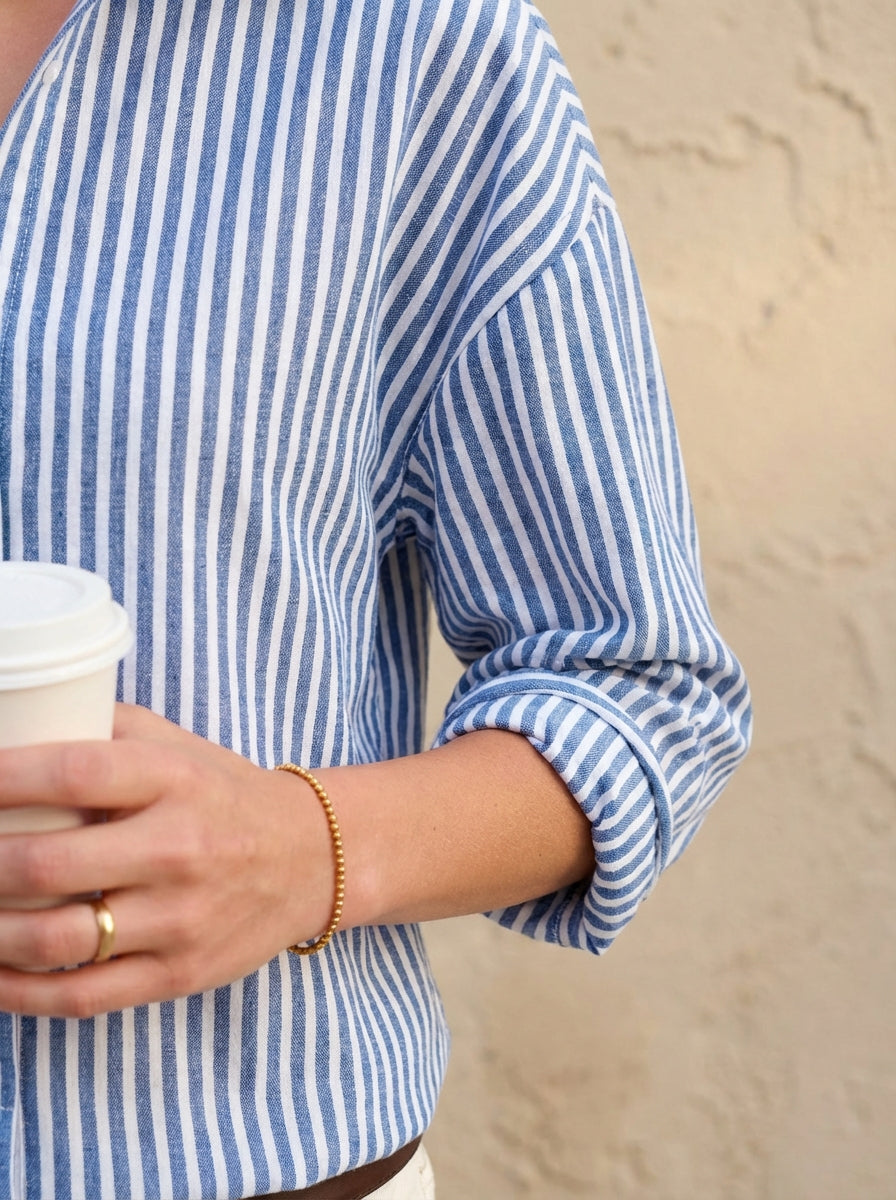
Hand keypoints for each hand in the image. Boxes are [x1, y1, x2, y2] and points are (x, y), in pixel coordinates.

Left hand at [0, 705, 334, 1016]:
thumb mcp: (180, 747)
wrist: (313, 860)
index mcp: (175, 780)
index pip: (74, 773)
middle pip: (46, 864)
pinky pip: (81, 995)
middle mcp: (178, 848)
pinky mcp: (180, 973)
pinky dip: (18, 992)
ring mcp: (180, 918)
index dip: (2, 778)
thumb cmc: (226, 796)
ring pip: (54, 939)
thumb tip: (18, 715)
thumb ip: (106, 729)